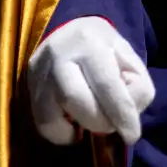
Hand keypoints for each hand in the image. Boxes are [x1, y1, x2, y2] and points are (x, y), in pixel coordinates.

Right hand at [26, 16, 153, 145]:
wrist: (66, 31)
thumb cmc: (102, 47)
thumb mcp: (127, 55)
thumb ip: (136, 84)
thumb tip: (128, 114)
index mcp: (90, 41)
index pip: (106, 84)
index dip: (121, 114)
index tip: (132, 135)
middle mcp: (58, 54)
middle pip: (77, 100)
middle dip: (100, 121)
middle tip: (111, 122)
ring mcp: (39, 73)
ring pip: (53, 116)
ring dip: (80, 127)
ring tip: (93, 121)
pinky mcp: (29, 89)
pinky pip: (43, 125)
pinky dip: (62, 133)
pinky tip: (74, 124)